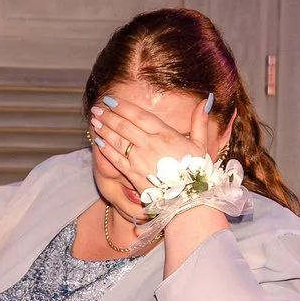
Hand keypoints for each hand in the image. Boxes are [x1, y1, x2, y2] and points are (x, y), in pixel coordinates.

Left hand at [88, 89, 218, 204]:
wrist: (188, 200)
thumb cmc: (196, 173)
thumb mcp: (202, 146)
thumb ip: (200, 123)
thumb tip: (205, 101)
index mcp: (165, 134)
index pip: (139, 116)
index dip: (123, 106)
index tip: (111, 100)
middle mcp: (150, 144)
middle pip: (124, 125)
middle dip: (108, 116)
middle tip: (97, 108)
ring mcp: (139, 160)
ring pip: (117, 140)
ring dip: (104, 129)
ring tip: (94, 121)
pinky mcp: (132, 174)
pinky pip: (115, 159)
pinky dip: (106, 150)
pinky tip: (99, 142)